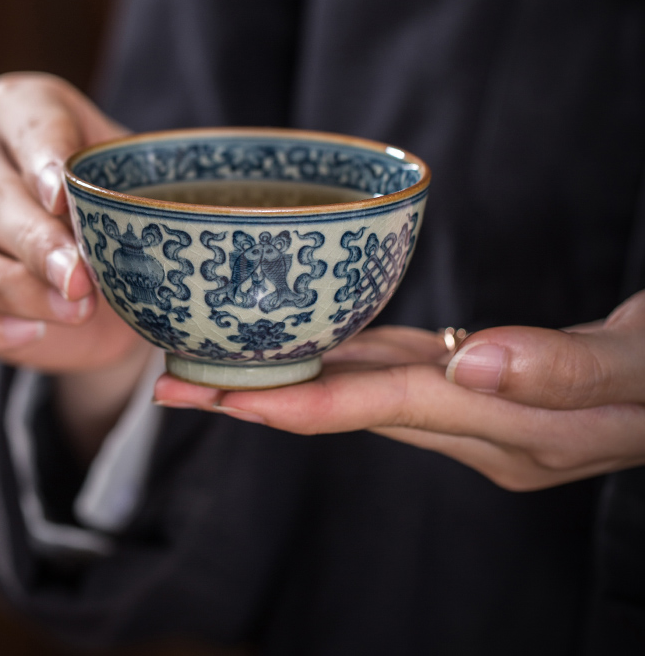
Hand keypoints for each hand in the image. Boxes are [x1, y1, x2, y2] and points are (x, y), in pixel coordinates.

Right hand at [0, 73, 152, 456]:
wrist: (119, 289)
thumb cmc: (133, 219)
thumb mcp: (150, 190)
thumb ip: (152, 189)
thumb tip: (185, 206)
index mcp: (24, 115)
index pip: (25, 119)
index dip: (42, 155)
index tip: (64, 195)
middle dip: (34, 242)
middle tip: (80, 278)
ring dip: (8, 289)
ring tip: (71, 310)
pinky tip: (23, 333)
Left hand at [154, 291, 644, 489]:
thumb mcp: (644, 369)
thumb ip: (566, 368)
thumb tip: (472, 361)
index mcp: (508, 428)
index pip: (378, 410)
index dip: (294, 402)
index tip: (216, 396)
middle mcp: (476, 431)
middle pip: (346, 409)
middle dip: (260, 398)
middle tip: (174, 382)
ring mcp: (473, 414)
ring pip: (362, 394)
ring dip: (290, 379)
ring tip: (216, 364)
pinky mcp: (477, 388)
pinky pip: (395, 374)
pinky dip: (346, 360)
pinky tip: (312, 342)